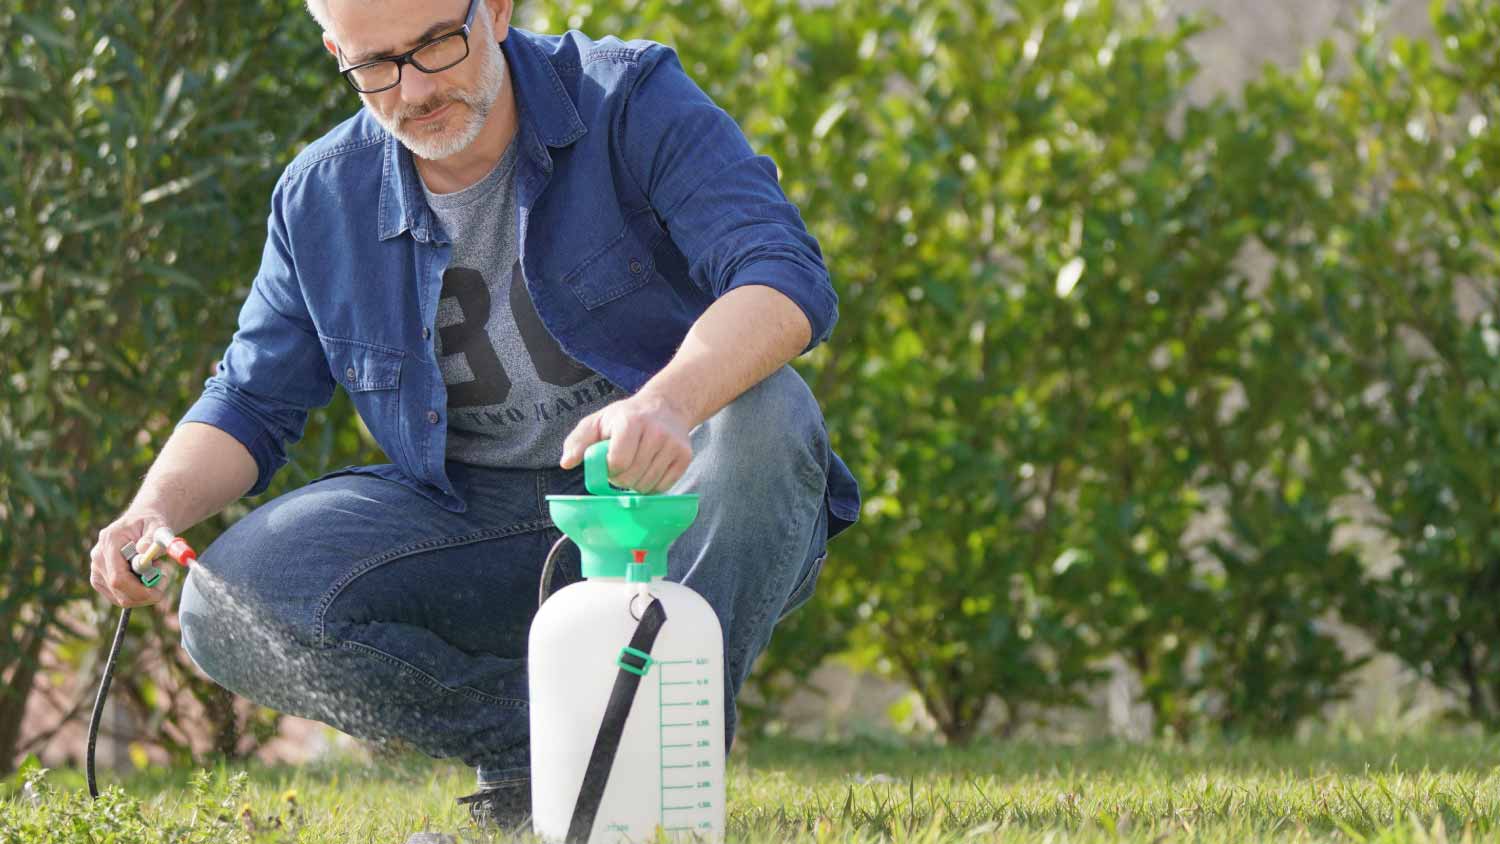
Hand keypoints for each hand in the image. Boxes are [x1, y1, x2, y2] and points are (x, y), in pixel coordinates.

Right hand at [89, 510, 172, 607]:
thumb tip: (144, 550)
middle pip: (118, 592)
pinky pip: (120, 597)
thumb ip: (152, 538)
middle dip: (146, 592)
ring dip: (144, 592)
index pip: (118, 578)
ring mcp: (96, 570)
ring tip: (155, 569)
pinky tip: (145, 576)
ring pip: (120, 598)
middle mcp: (98, 558)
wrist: (140, 523)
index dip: (140, 590)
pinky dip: (138, 593)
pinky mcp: (100, 580)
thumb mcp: (157, 526)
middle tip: (164, 577)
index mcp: (109, 542)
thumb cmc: (150, 523)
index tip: (161, 589)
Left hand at [560, 392, 693, 492]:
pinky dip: (652, 486)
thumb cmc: (625, 417)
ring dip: (635, 483)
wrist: (666, 406)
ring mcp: (673, 445)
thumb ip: (578, 441)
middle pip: (631, 477)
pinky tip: (649, 470)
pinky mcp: (685, 457)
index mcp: (631, 421)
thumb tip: (566, 463)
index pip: (617, 462)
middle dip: (620, 478)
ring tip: (635, 466)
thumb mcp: (598, 421)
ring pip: (647, 485)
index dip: (609, 469)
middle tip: (621, 466)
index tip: (608, 461)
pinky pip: (664, 487)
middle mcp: (656, 432)